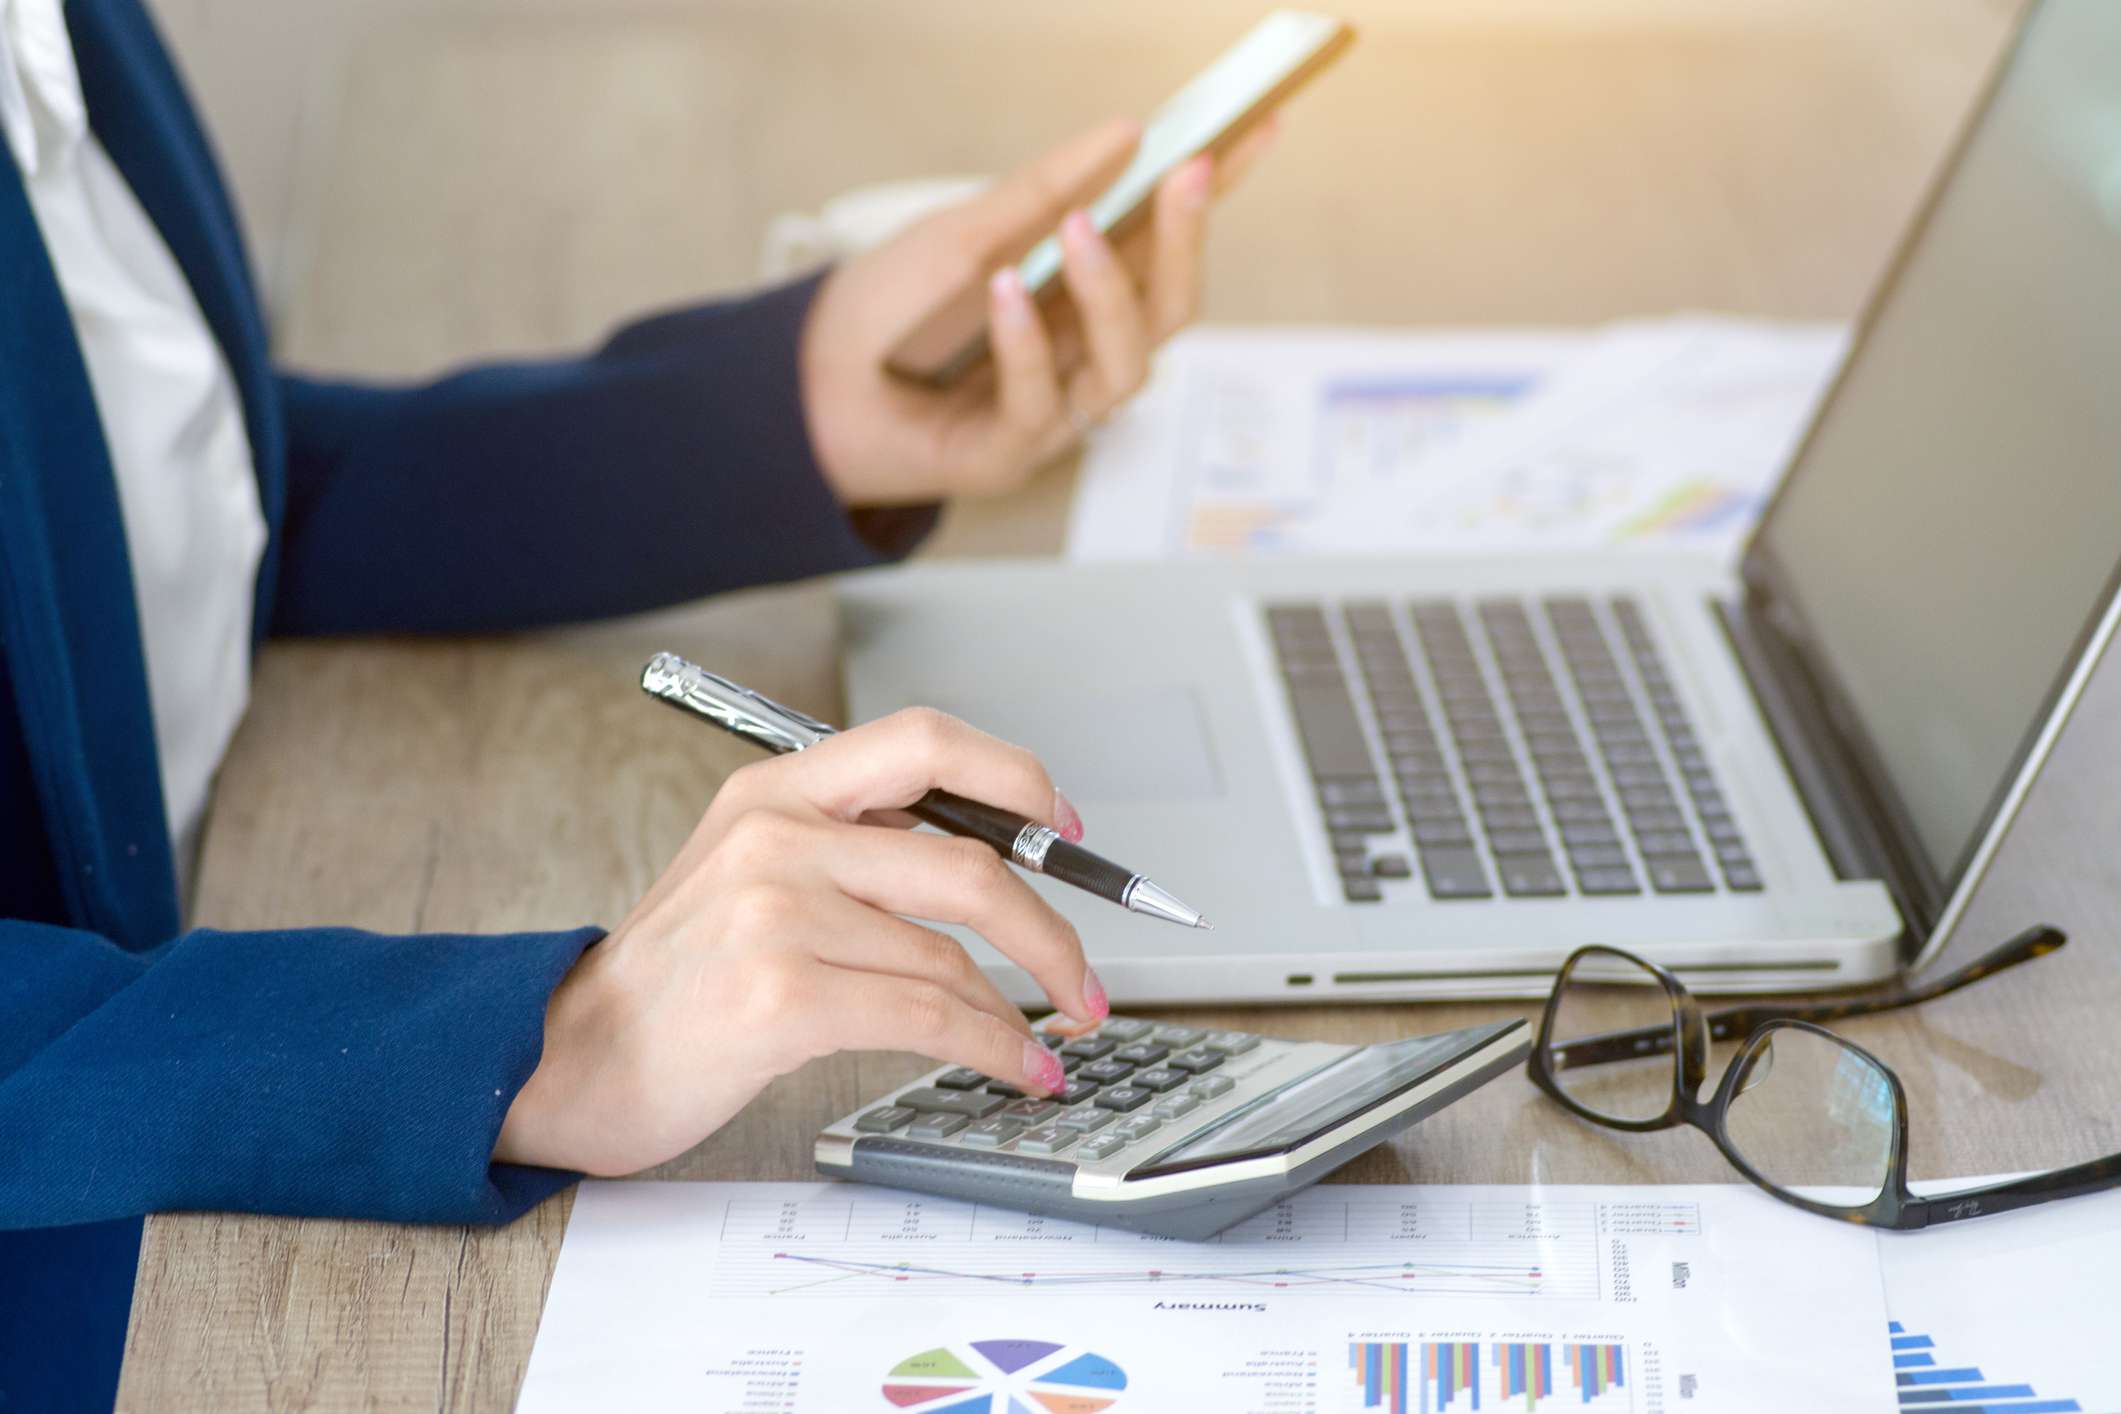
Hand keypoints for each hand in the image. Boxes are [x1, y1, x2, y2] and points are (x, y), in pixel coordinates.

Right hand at [494, 708, 1103, 1175]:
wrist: (573, 1059)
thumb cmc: (679, 978)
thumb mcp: (752, 872)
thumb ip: (855, 847)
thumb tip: (992, 857)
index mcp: (776, 789)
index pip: (927, 741)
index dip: (1017, 778)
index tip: (1067, 826)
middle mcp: (778, 836)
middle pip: (968, 861)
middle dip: (1050, 928)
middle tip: (1085, 973)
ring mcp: (778, 914)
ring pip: (954, 954)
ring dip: (1022, 1007)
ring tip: (1049, 1037)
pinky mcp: (782, 996)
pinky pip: (930, 1017)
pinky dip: (994, 1048)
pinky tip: (1018, 1067)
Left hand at [798, 116, 1277, 505]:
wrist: (805, 384)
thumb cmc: (889, 311)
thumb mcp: (964, 230)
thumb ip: (1041, 190)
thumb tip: (1127, 134)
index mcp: (1084, 293)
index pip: (1168, 241)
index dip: (1217, 193)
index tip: (1256, 129)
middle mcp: (1084, 353)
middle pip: (1170, 308)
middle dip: (1187, 241)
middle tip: (1188, 173)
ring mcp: (1056, 409)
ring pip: (1128, 364)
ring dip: (1111, 293)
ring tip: (1080, 231)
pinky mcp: (1011, 454)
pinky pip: (1040, 403)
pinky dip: (1025, 344)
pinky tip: (1005, 294)